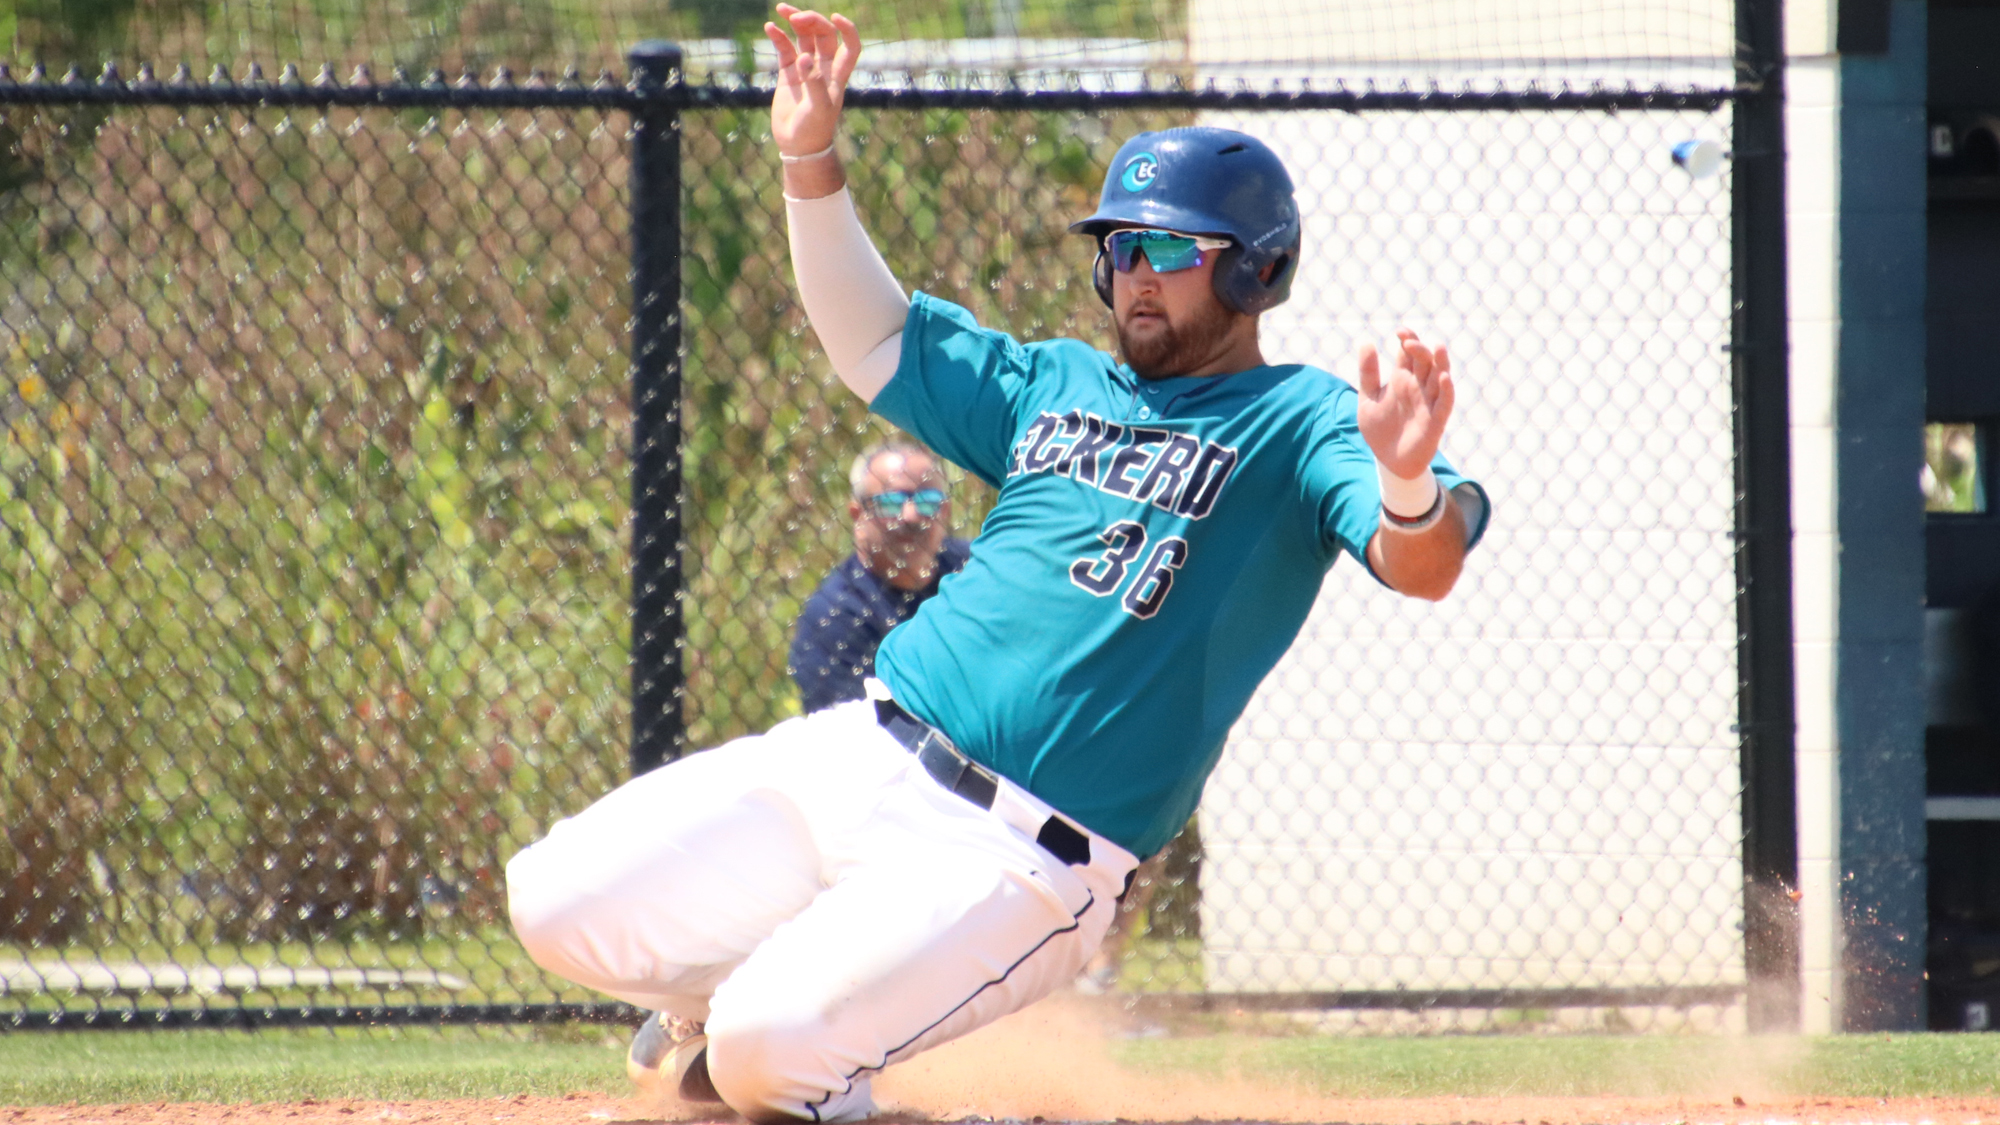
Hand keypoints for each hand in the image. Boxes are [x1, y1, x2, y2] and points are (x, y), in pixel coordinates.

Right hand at [765, 5, 860, 158]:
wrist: (797, 146)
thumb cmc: (814, 130)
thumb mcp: (818, 108)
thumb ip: (813, 82)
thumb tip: (804, 58)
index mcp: (837, 74)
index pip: (850, 45)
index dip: (847, 29)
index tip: (836, 17)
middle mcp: (823, 67)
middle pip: (823, 34)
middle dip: (812, 21)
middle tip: (796, 17)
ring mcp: (805, 68)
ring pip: (803, 37)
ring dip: (795, 21)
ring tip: (781, 9)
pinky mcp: (788, 73)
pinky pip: (784, 48)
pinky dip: (778, 36)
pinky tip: (769, 27)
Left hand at [1357, 328, 1453, 478]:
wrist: (1387, 460)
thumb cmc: (1379, 428)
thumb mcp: (1367, 398)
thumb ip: (1368, 373)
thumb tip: (1366, 342)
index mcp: (1402, 379)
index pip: (1409, 353)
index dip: (1408, 339)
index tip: (1400, 331)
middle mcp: (1418, 387)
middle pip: (1425, 361)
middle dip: (1419, 349)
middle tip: (1408, 341)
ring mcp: (1428, 403)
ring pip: (1440, 378)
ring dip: (1440, 363)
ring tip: (1437, 348)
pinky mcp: (1435, 421)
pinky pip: (1444, 403)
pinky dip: (1446, 390)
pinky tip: (1444, 378)